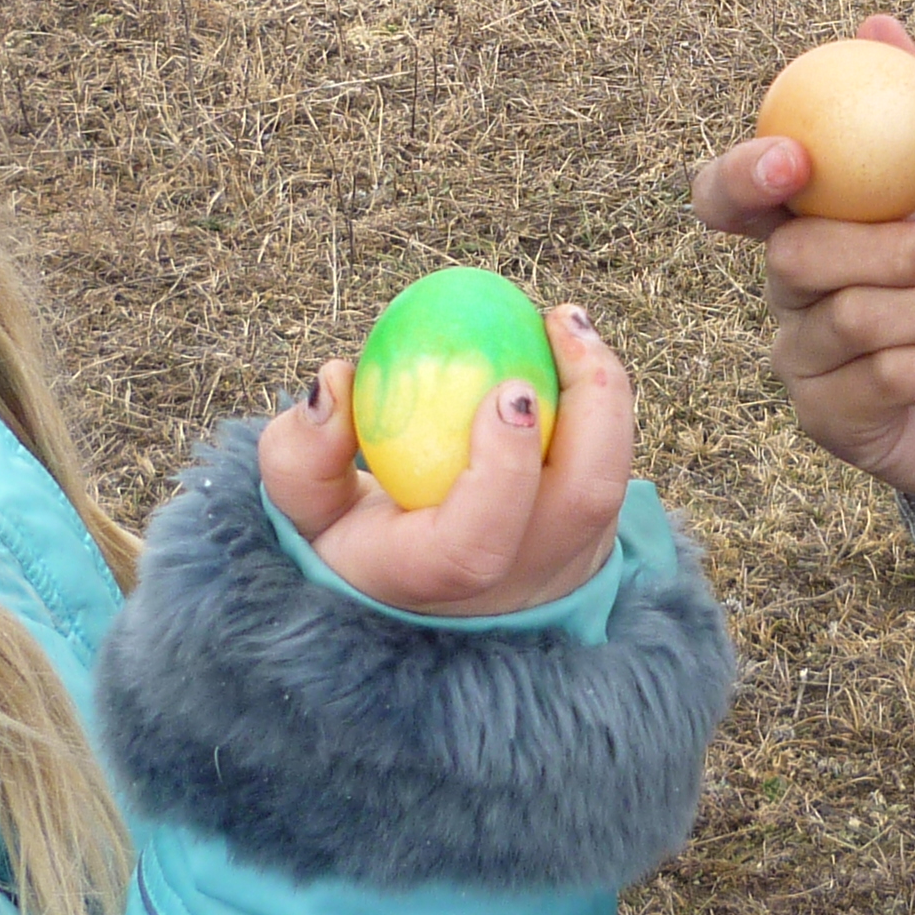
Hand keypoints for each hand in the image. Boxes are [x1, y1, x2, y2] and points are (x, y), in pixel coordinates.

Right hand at [260, 304, 634, 616]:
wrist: (418, 592)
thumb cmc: (358, 535)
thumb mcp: (306, 508)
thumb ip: (299, 454)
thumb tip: (336, 380)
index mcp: (433, 579)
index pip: (477, 544)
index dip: (501, 470)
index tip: (506, 389)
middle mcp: (515, 582)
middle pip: (584, 502)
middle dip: (591, 403)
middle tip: (558, 321)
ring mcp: (566, 564)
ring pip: (615, 480)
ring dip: (605, 391)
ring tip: (567, 322)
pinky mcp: (593, 541)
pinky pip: (611, 463)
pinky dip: (599, 402)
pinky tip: (568, 350)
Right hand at [691, 15, 914, 551]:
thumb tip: (879, 24)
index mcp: (808, 227)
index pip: (730, 197)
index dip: (742, 175)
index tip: (796, 161)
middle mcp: (792, 295)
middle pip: (794, 259)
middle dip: (888, 249)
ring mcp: (808, 364)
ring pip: (852, 321)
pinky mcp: (837, 425)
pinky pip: (886, 381)